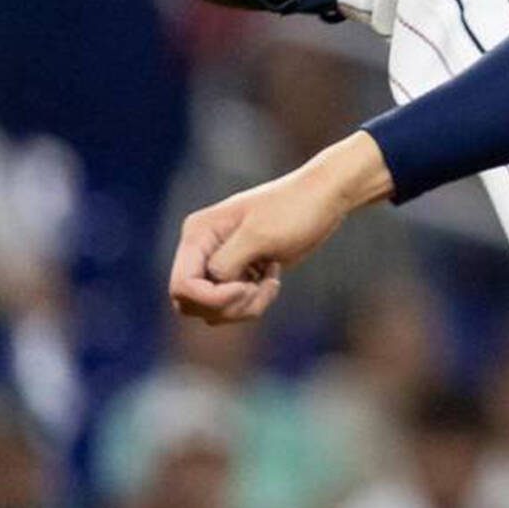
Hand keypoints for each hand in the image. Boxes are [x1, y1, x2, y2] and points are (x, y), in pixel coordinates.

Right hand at [168, 131, 391, 324]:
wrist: (326, 197)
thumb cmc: (294, 208)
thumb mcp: (259, 234)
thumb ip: (226, 262)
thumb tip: (213, 285)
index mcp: (198, 234)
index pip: (182, 286)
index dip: (210, 298)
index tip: (244, 289)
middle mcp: (203, 250)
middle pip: (192, 304)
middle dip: (227, 306)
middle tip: (256, 290)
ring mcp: (222, 263)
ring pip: (213, 310)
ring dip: (244, 307)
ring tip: (271, 284)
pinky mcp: (241, 273)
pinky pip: (234, 305)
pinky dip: (254, 302)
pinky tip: (274, 279)